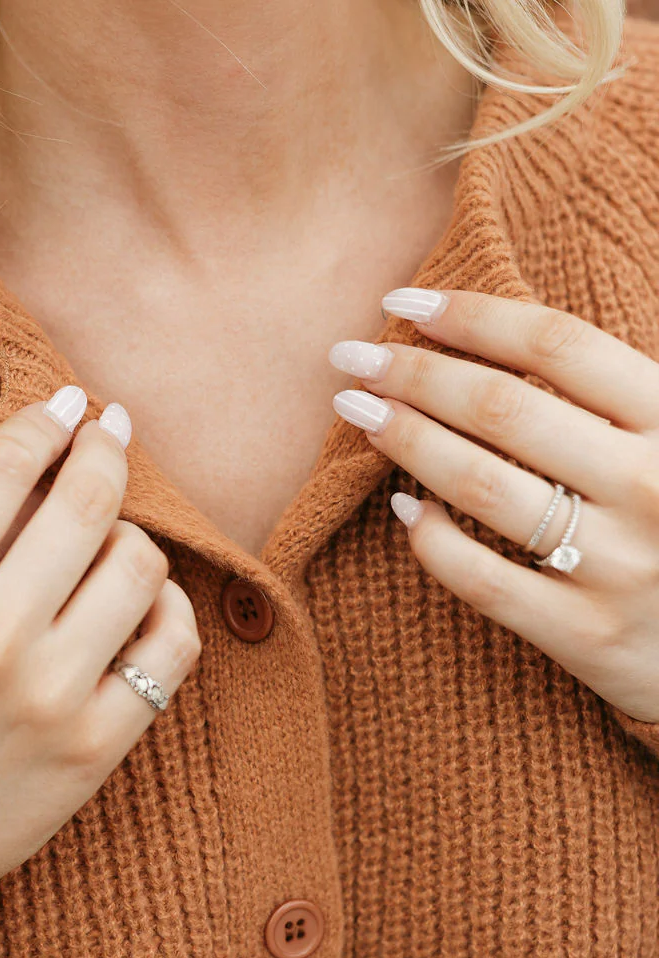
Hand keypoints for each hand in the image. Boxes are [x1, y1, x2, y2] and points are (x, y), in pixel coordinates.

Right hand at [0, 388, 201, 953]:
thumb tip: (50, 459)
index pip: (1, 469)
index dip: (46, 420)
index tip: (69, 405)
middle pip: (86, 504)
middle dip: (106, 453)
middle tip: (110, 437)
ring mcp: (48, 697)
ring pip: (139, 565)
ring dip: (133, 538)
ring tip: (111, 545)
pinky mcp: (97, 746)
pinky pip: (173, 646)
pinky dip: (169, 611)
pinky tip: (144, 607)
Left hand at [329, 288, 658, 725]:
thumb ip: (616, 395)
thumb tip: (492, 329)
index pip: (557, 345)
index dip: (471, 315)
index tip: (401, 302)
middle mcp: (650, 485)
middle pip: (502, 408)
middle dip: (412, 373)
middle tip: (351, 359)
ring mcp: (617, 564)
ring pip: (480, 486)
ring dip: (404, 440)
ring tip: (357, 412)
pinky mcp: (586, 633)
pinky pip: (482, 580)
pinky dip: (432, 540)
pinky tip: (404, 509)